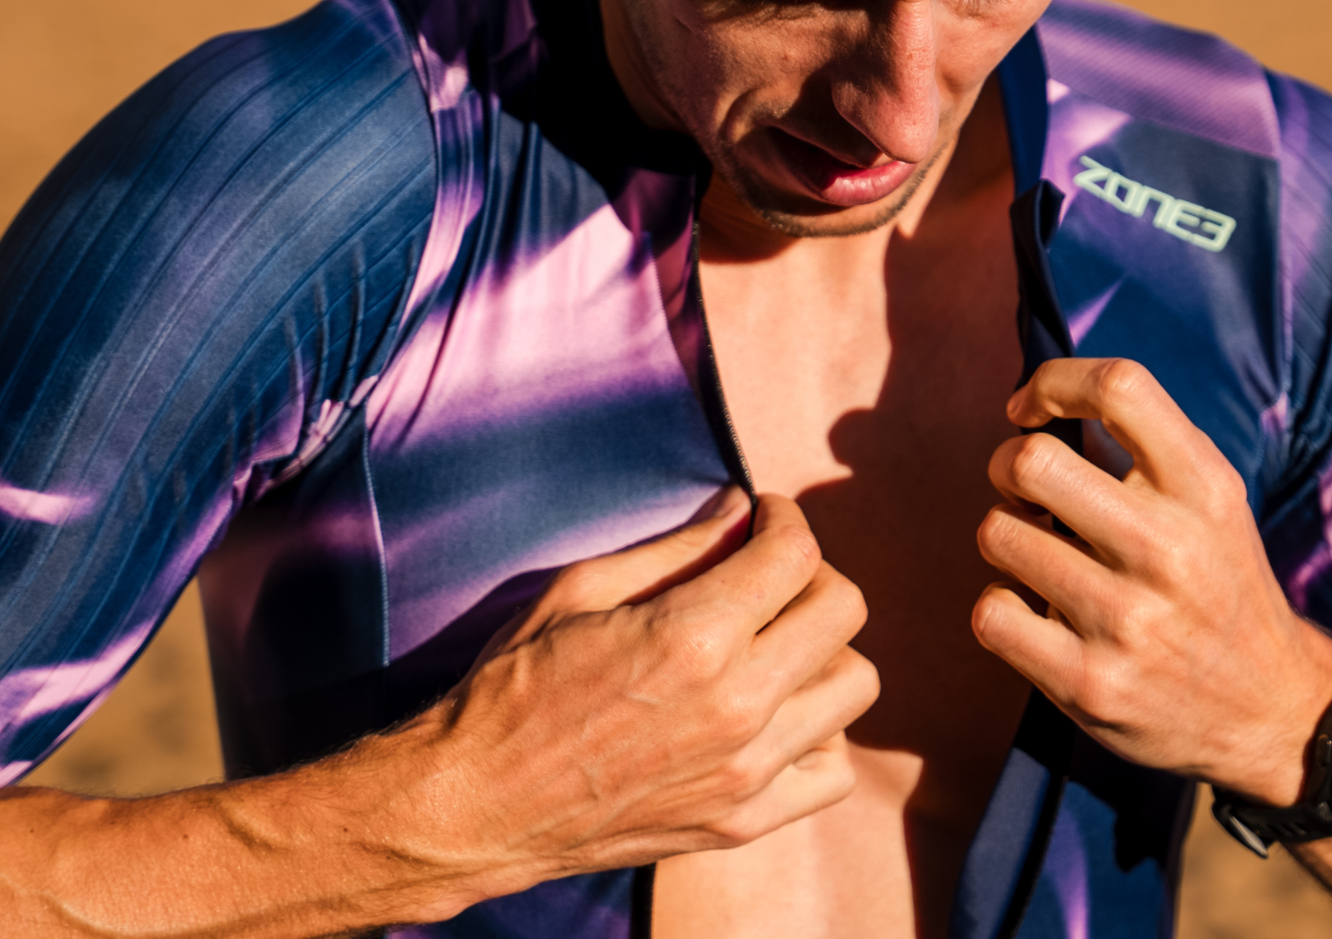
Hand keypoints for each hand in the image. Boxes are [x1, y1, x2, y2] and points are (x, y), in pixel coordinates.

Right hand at [404, 488, 876, 885]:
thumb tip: (742, 509)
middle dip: (811, 574)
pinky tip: (774, 716)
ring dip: (822, 652)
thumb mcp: (581, 590)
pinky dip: (820, 735)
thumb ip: (677, 547)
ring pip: (855, 685)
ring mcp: (747, 771)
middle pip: (843, 610)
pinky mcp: (744, 822)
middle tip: (769, 575)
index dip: (783, 520)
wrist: (477, 803)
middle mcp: (737, 706)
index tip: (763, 519)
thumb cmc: (514, 688)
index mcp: (694, 637)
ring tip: (773, 647)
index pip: (796, 554)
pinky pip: (835, 769)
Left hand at [972, 359, 1331, 805]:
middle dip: (1007, 467)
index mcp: (1205, 489)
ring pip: (997, 534)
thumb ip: (1146, 448)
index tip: (1030, 409)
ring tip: (1039, 556)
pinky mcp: (1087, 682)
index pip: (1120, 386)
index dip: (1053, 381)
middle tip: (1024, 491)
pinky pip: (991, 613)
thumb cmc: (1219, 586)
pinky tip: (1034, 614)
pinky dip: (1001, 606)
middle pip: (1031, 461)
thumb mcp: (1213, 503)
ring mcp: (1125, 619)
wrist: (1269, 710)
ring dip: (1005, 538)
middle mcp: (1167, 547)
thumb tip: (1039, 404)